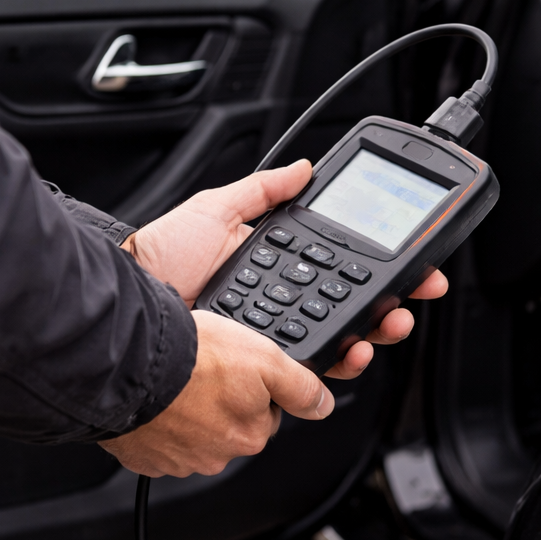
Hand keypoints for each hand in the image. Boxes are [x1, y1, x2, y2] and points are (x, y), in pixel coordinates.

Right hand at [100, 310, 331, 475]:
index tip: (234, 369)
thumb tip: (323, 406)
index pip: (265, 413)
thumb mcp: (265, 358)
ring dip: (190, 412)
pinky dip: (160, 422)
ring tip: (178, 383)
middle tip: (205, 371)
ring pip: (195, 434)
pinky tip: (157, 400)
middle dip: (223, 402)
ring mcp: (178, 460)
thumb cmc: (194, 358)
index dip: (253, 385)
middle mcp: (217, 456)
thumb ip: (300, 386)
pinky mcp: (145, 458)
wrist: (130, 365)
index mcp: (250, 434)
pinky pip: (160, 440)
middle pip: (231, 426)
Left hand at [122, 161, 448, 378]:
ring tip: (387, 326)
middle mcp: (279, 304)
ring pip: (337, 344)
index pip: (340, 271)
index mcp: (277, 267)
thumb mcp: (217, 208)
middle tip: (411, 300)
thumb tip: (303, 168)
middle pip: (349, 311)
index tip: (414, 266)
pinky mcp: (257, 366)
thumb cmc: (160, 254)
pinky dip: (335, 364)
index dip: (382, 272)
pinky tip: (350, 352)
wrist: (126, 296)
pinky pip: (304, 371)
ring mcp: (270, 337)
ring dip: (372, 336)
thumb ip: (264, 190)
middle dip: (391, 307)